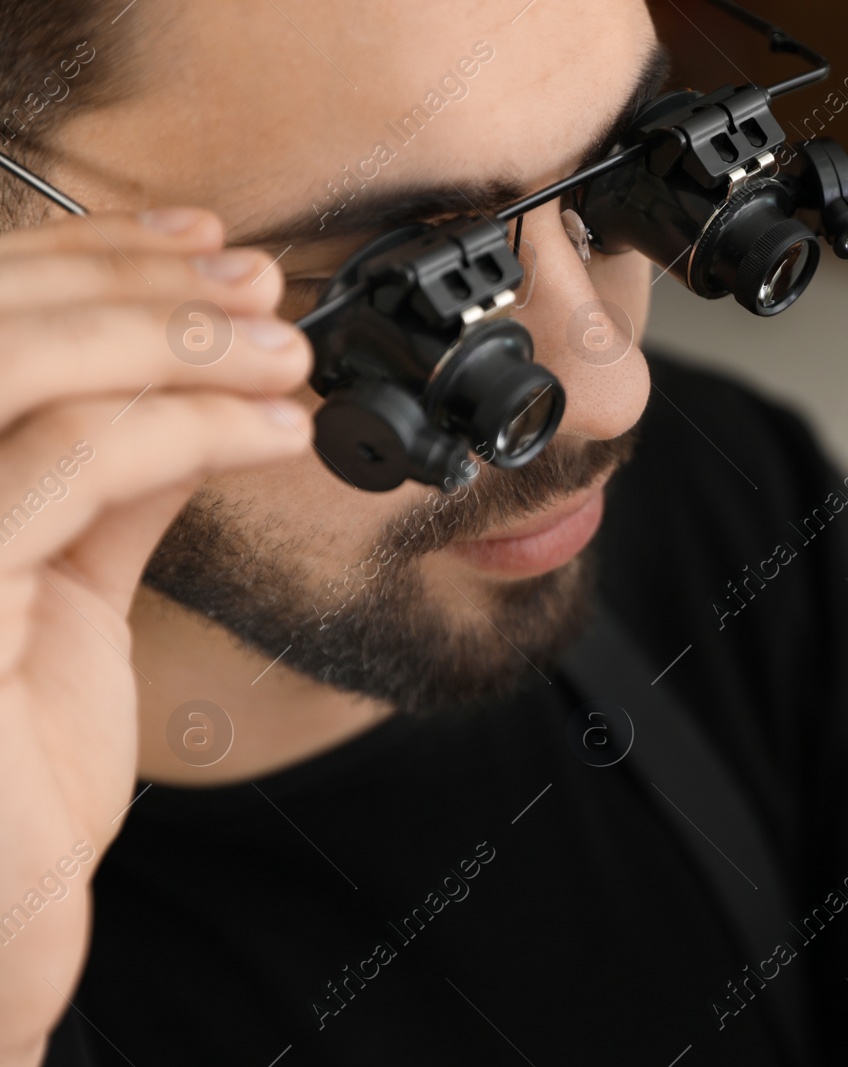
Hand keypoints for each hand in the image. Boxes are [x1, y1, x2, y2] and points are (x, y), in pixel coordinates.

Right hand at [0, 209, 311, 1063]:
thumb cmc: (11, 762)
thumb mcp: (61, 592)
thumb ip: (104, 488)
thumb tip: (186, 387)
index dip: (82, 258)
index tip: (198, 242)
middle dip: (134, 282)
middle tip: (259, 282)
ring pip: (16, 368)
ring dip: (170, 338)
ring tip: (284, 349)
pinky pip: (63, 464)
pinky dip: (184, 428)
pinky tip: (275, 429)